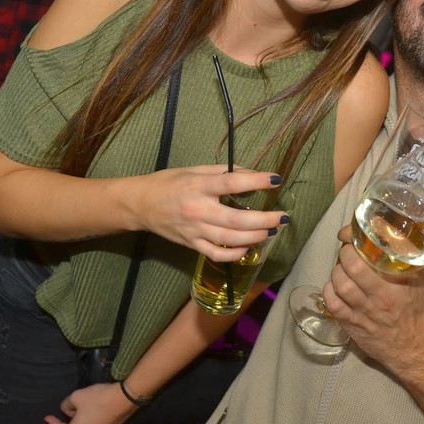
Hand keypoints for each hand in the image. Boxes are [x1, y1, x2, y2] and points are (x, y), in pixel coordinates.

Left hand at [44, 382, 135, 423]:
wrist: (124, 399)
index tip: (47, 418)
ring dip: (77, 422)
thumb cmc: (99, 399)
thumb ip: (66, 404)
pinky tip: (88, 412)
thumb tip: (68, 409)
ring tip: (75, 411)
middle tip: (59, 417)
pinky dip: (87, 421)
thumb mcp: (76, 396)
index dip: (52, 423)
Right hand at [133, 165, 287, 261]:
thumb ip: (222, 172)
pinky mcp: (191, 244)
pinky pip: (216, 254)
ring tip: (272, 230)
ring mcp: (194, 230)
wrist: (140, 205)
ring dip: (255, 236)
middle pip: (236, 219)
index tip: (275, 179)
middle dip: (264, 219)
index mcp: (198, 185)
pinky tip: (248, 247)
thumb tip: (251, 174)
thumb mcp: (194, 169)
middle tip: (283, 217)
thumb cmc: (168, 183)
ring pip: (230, 239)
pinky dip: (235, 254)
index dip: (255, 181)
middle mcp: (197, 209)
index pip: (231, 183)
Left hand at [321, 226, 423, 367]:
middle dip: (345, 253)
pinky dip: (329, 290)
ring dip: (337, 272)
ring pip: (341, 285)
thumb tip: (398, 229)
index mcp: (398, 283)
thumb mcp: (422, 278)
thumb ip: (412, 254)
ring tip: (342, 269)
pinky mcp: (352, 325)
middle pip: (353, 267)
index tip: (350, 235)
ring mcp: (364, 313)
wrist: (412, 347)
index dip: (354, 239)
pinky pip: (333, 304)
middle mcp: (381, 298)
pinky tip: (335, 286)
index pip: (372, 254)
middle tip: (347, 251)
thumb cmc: (416, 309)